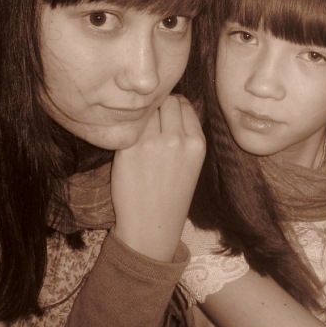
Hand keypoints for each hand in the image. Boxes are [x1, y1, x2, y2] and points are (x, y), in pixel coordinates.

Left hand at [111, 95, 205, 261]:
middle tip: (151, 125)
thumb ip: (186, 133)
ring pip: (147, 110)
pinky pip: (130, 125)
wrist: (152, 224)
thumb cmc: (171, 193)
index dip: (173, 108)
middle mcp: (178, 139)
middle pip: (166, 101)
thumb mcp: (193, 161)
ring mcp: (153, 143)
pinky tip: (130, 143)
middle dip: (158, 108)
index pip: (184, 104)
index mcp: (197, 143)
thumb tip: (170, 104)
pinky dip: (128, 129)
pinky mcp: (130, 149)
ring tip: (141, 135)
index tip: (165, 119)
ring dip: (143, 118)